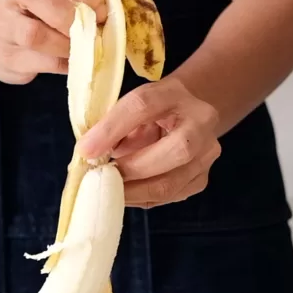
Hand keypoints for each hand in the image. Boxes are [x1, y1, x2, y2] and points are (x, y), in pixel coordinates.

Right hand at [0, 0, 106, 83]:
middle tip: (91, 30)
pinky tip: (72, 61)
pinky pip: (40, 61)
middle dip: (70, 15)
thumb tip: (112, 12)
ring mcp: (1, 23)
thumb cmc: (39, 9)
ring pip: (33, 33)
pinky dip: (64, 63)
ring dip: (67, 44)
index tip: (103, 10)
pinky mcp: (6, 56)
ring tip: (81, 48)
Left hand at [78, 79, 221, 207]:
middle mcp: (201, 123)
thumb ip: (112, 125)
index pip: (143, 106)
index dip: (112, 129)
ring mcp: (207, 154)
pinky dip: (142, 198)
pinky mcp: (201, 179)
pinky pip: (169, 196)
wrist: (183, 116)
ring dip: (134, 191)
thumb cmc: (150, 112)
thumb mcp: (130, 106)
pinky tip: (125, 194)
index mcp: (176, 94)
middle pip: (175, 150)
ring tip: (109, 190)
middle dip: (132, 169)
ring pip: (171, 182)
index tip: (85, 150)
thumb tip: (88, 154)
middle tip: (102, 177)